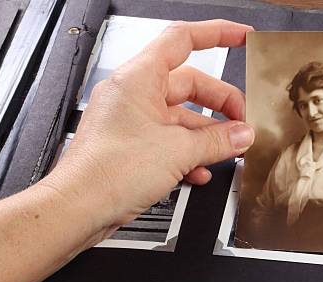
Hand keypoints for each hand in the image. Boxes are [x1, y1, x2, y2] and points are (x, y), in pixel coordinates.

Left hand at [41, 20, 254, 241]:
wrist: (79, 207)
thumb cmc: (108, 172)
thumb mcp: (178, 151)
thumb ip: (218, 140)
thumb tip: (242, 134)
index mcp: (139, 78)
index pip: (183, 40)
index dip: (218, 33)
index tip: (242, 37)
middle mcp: (134, 94)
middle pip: (190, 85)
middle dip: (221, 104)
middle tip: (243, 123)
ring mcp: (132, 120)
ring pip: (182, 117)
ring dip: (208, 135)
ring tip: (228, 150)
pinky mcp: (133, 145)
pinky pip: (170, 140)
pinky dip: (190, 153)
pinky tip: (202, 170)